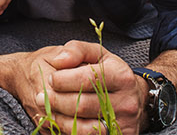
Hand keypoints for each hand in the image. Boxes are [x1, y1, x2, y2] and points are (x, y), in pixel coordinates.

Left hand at [23, 41, 143, 134]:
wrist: (135, 98)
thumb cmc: (110, 74)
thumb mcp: (96, 55)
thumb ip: (76, 50)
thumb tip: (58, 60)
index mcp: (122, 76)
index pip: (87, 79)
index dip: (63, 80)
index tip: (52, 78)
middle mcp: (127, 101)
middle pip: (82, 105)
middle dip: (56, 101)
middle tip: (41, 97)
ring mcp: (124, 123)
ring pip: (84, 127)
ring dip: (59, 120)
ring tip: (48, 110)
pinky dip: (70, 131)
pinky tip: (61, 123)